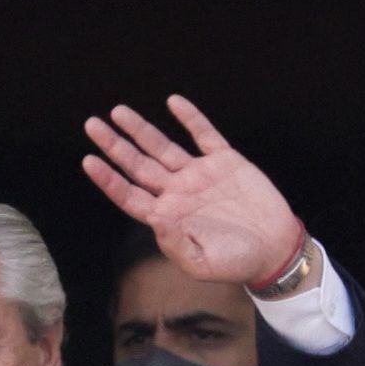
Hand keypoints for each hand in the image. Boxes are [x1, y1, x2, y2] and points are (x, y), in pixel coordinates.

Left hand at [81, 96, 312, 293]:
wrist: (275, 250)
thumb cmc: (237, 262)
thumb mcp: (203, 263)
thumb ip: (177, 244)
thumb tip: (156, 220)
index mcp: (167, 216)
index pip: (129, 195)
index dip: (108, 179)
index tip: (89, 160)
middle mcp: (178, 192)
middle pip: (138, 165)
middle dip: (115, 145)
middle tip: (91, 125)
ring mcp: (200, 175)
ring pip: (163, 146)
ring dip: (140, 129)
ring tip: (118, 112)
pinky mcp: (225, 161)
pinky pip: (204, 134)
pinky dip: (189, 118)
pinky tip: (172, 102)